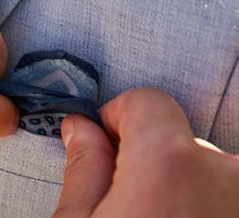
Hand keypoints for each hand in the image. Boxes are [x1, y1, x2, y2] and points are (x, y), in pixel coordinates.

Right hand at [54, 87, 238, 216]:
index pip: (147, 101)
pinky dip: (207, 203)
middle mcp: (225, 176)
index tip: (104, 143)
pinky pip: (227, 192)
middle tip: (127, 200)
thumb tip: (82, 132)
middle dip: (150, 160)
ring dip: (183, 186)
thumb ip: (85, 168)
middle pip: (177, 139)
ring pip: (207, 171)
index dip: (115, 117)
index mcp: (170, 165)